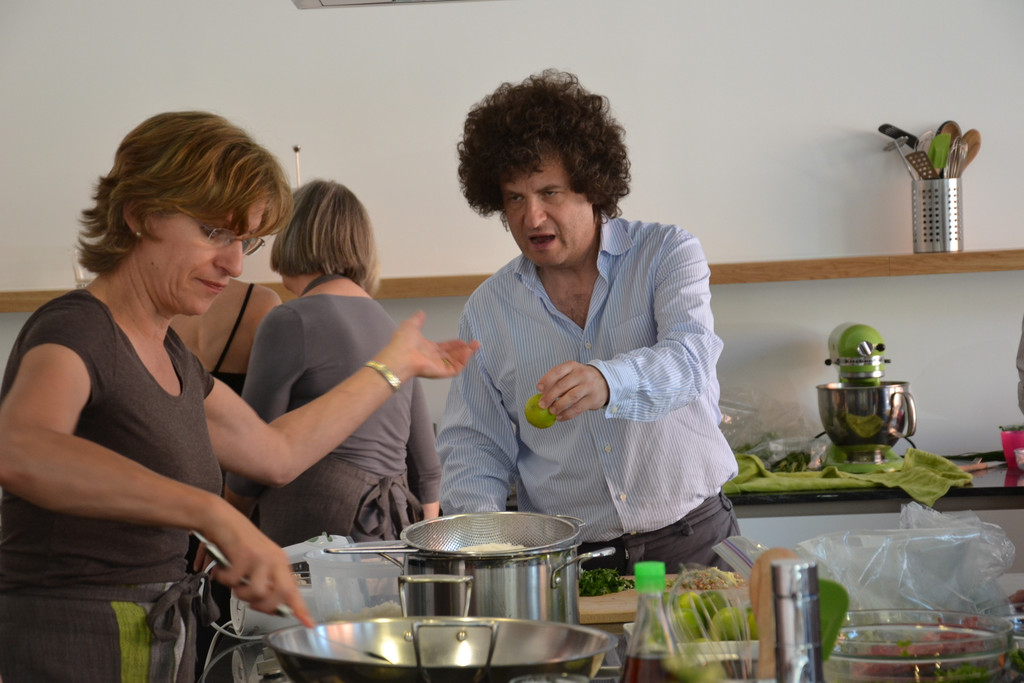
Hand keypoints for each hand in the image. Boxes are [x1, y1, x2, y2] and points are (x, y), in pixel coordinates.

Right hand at [196, 517, 313, 626]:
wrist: (222, 519)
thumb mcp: (258, 561)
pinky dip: (222, 577)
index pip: (293, 589)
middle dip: (260, 605)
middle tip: (248, 599)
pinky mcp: (244, 556)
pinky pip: (232, 581)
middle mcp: (274, 560)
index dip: (300, 608)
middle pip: (275, 597)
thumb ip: (265, 580)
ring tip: (233, 578)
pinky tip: (222, 567)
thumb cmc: (238, 542)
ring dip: (239, 591)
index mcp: (280, 562)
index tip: (308, 623)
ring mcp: (260, 558)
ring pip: (254, 592)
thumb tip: (269, 604)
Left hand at [379, 311, 479, 380]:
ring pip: (456, 362)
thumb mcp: (410, 325)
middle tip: (475, 343)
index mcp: (427, 349)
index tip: (463, 340)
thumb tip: (421, 312)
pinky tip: (468, 352)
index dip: (454, 344)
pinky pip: (456, 369)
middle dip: (465, 349)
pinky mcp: (441, 372)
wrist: (400, 356)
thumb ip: (418, 319)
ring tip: (475, 346)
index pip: (444, 348)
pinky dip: (463, 362)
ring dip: (467, 354)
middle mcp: (433, 358)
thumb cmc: (402, 343)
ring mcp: (437, 366)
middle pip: (453, 355)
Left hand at [536, 362, 609, 421]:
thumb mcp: (571, 373)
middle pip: (563, 385)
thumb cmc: (581, 379)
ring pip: (571, 397)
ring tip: (551, 411)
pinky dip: (567, 414)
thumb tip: (542, 395)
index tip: (539, 389)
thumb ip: (558, 381)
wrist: (605, 382)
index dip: (547, 380)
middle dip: (550, 396)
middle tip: (542, 405)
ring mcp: (588, 386)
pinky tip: (560, 417)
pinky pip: (578, 408)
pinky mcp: (593, 399)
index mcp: (572, 366)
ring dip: (559, 406)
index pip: (557, 371)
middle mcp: (581, 374)